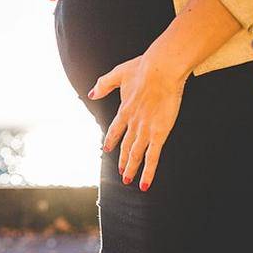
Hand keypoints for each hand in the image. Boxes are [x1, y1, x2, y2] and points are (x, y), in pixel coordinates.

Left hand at [87, 53, 187, 191]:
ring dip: (131, 169)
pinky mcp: (159, 134)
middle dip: (122, 160)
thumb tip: (91, 93)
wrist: (160, 70)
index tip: (107, 149)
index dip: (111, 140)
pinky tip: (144, 184)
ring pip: (136, 155)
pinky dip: (148, 172)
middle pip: (126, 146)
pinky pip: (152, 157)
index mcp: (124, 110)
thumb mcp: (119, 73)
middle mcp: (133, 123)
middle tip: (120, 172)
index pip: (115, 130)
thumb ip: (104, 84)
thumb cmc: (143, 68)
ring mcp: (145, 130)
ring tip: (128, 180)